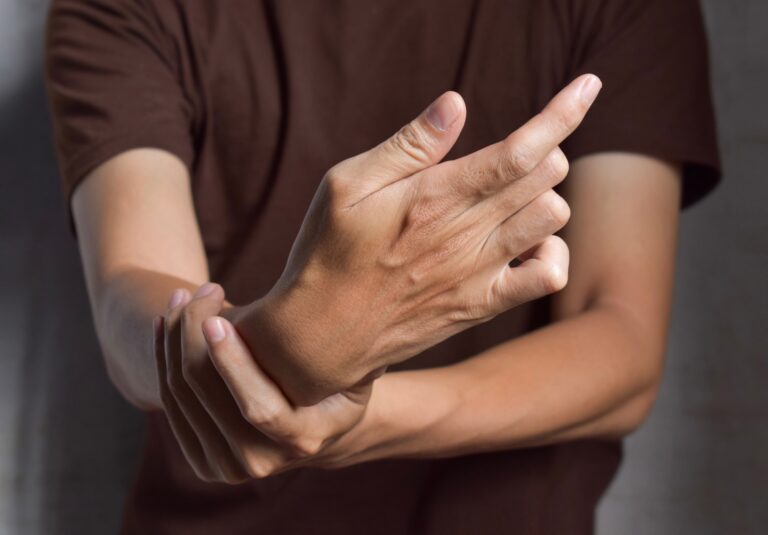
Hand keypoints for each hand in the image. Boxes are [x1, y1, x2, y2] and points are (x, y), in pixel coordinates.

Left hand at [154, 283, 372, 482]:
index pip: (259, 407)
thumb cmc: (334, 378)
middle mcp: (261, 462)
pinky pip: (170, 402)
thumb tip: (264, 317)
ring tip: (182, 295)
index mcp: (303, 439)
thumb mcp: (341, 365)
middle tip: (200, 289)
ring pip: (181, 394)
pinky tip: (165, 321)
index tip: (215, 319)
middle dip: (193, 333)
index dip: (232, 363)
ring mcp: (227, 467)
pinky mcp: (202, 461)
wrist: (316, 422)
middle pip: (207, 394)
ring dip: (174, 338)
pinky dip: (163, 357)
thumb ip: (304, 348)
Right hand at [236, 74, 601, 404]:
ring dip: (544, 196)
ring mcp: (478, 273)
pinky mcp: (482, 305)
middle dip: (543, 149)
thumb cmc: (327, 252)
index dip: (561, 113)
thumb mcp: (346, 187)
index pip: (519, 149)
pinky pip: (549, 275)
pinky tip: (521, 245)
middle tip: (512, 155)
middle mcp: (465, 234)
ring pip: (553, 217)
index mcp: (433, 196)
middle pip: (546, 175)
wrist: (322, 337)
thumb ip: (407, 146)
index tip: (589, 85)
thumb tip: (456, 103)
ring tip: (509, 199)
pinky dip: (550, 252)